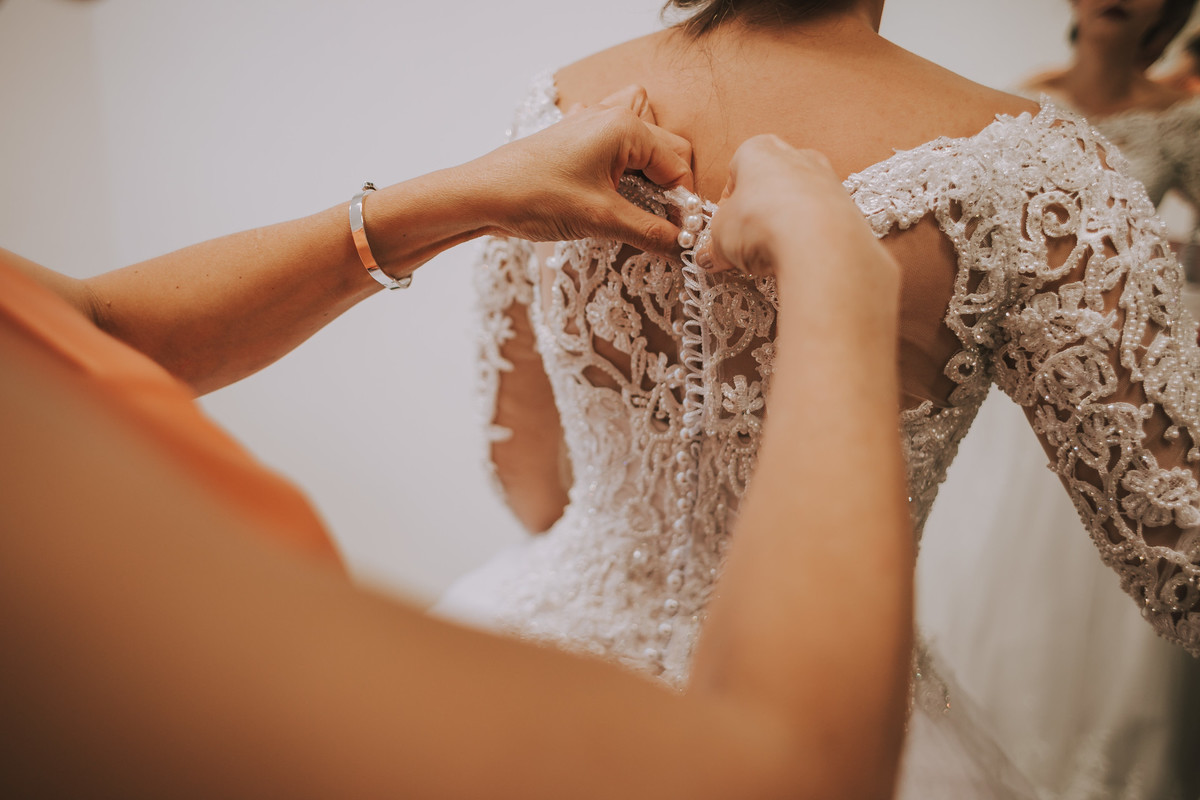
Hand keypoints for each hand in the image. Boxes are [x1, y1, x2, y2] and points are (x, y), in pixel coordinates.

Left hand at [465, 87, 693, 256]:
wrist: (480, 195)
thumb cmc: (536, 198)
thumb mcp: (602, 220)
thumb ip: (650, 232)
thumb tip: (685, 248)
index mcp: (625, 127)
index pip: (678, 165)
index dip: (684, 205)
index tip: (682, 237)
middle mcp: (611, 117)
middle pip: (666, 152)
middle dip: (669, 190)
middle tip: (661, 227)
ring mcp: (591, 124)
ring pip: (642, 149)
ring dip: (648, 178)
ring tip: (637, 210)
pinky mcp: (575, 139)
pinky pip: (615, 149)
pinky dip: (623, 171)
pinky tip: (612, 196)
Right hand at [700, 135, 894, 293]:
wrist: (820, 242)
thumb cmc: (763, 224)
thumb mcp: (720, 237)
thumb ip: (713, 244)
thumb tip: (710, 257)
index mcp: (758, 149)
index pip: (735, 172)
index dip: (726, 206)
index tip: (722, 232)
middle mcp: (797, 155)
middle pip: (770, 185)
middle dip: (757, 214)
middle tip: (746, 245)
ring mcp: (827, 178)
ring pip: (798, 203)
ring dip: (784, 227)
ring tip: (773, 256)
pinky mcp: (849, 205)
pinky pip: (821, 221)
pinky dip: (810, 238)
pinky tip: (799, 258)